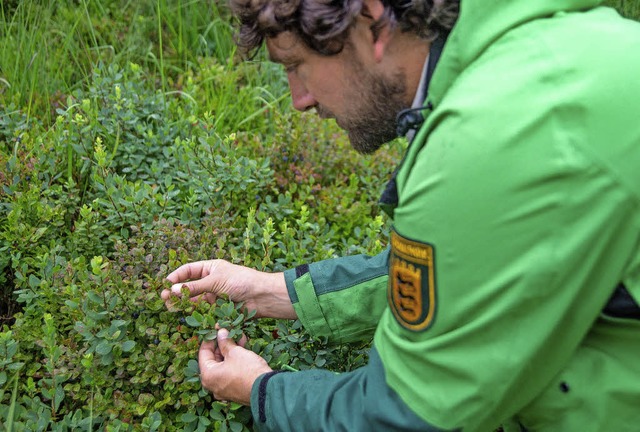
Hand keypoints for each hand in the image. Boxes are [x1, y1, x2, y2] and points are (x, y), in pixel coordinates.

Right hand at [162, 259, 295, 318]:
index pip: (188, 270)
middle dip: (176, 292)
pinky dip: (195, 313)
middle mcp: (210, 281)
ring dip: (182, 303)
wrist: (261, 296)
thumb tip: (171, 289)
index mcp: (210, 268)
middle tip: (163, 298)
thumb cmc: (241, 281)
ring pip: (194, 300)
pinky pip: (203, 312)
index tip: (164, 284)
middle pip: (188, 287)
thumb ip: (194, 287)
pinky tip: (186, 314)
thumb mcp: (215, 280)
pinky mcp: (218, 309)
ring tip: (170, 307)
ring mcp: (214, 296)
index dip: (176, 276)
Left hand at [199, 328, 271, 404]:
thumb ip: (225, 342)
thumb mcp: (235, 352)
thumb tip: (220, 332)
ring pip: (224, 365)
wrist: (266, 390)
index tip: (217, 329)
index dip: (210, 338)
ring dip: (231, 351)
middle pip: (214, 359)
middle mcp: (212, 385)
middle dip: (223, 344)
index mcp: (207, 376)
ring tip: (240, 338)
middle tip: (230, 332)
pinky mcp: (234, 390)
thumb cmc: (247, 371)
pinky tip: (244, 350)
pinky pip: (230, 373)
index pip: (204, 352)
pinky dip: (235, 362)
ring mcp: (223, 389)